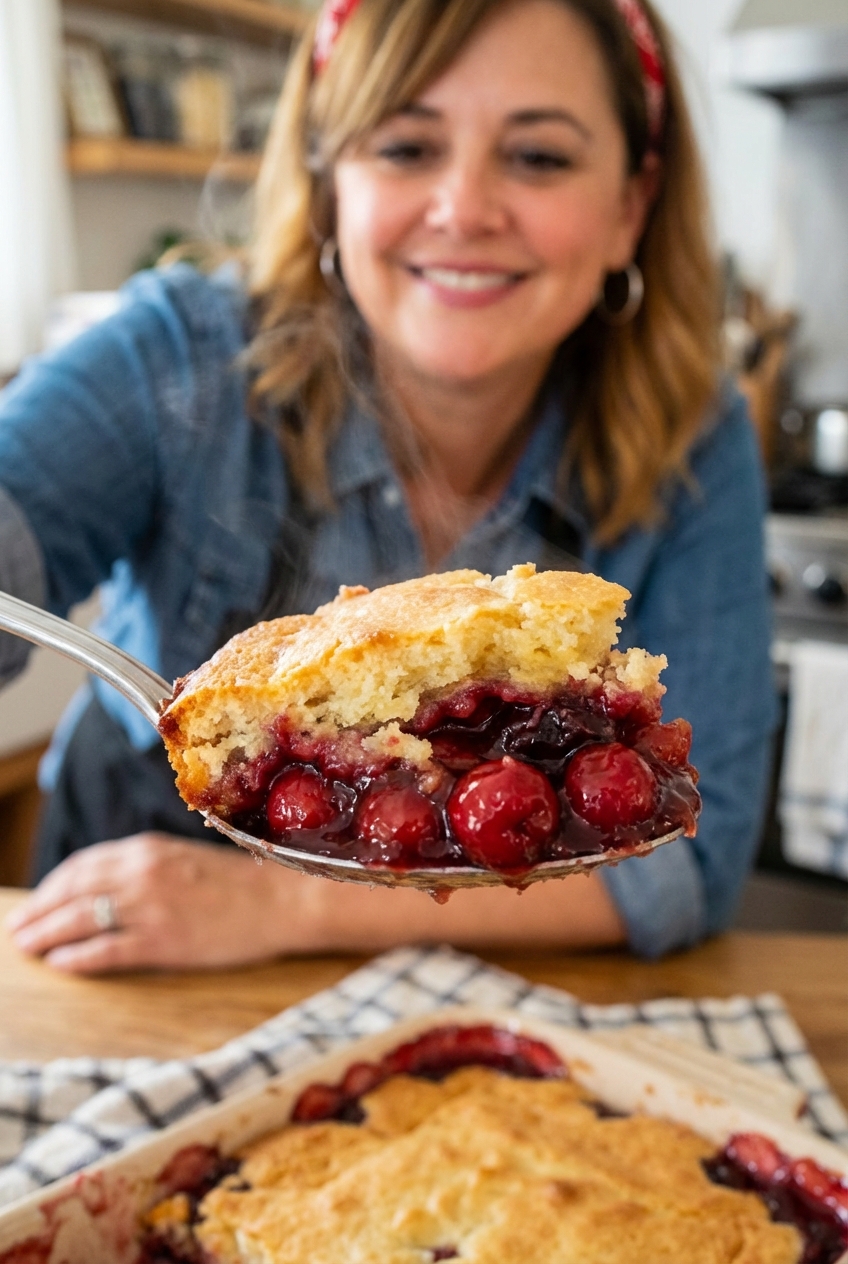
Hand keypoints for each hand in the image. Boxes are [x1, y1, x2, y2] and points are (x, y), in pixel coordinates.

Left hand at [4, 834, 316, 973]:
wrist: (285, 899)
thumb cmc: (243, 881)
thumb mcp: (187, 860)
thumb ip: (148, 867)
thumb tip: (110, 885)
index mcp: (148, 849)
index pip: (83, 865)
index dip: (53, 885)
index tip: (39, 901)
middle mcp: (142, 873)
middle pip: (72, 892)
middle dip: (38, 911)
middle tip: (18, 929)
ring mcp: (150, 908)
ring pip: (79, 920)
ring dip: (45, 935)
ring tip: (27, 948)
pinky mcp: (163, 942)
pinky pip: (105, 951)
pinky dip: (76, 958)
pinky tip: (61, 964)